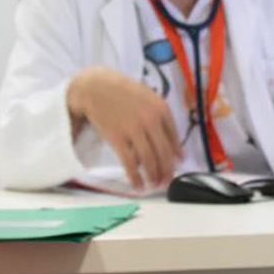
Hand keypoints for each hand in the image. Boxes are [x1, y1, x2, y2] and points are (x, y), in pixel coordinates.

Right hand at [66, 67, 181, 190]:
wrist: (96, 87)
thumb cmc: (122, 91)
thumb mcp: (147, 96)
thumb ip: (160, 115)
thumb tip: (171, 139)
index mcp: (161, 109)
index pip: (174, 137)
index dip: (177, 154)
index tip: (178, 164)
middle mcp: (150, 120)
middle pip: (164, 152)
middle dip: (167, 170)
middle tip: (168, 180)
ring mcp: (134, 130)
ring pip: (149, 160)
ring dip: (154, 176)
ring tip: (155, 185)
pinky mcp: (118, 139)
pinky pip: (130, 163)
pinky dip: (136, 177)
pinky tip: (138, 186)